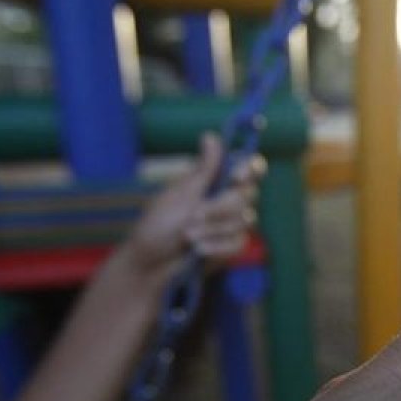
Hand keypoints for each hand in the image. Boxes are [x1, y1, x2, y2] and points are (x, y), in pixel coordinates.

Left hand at [124, 134, 265, 280]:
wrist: (150, 265)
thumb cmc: (158, 226)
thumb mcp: (180, 194)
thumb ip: (204, 170)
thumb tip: (211, 135)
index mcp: (215, 181)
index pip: (249, 168)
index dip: (250, 169)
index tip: (236, 178)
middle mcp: (227, 199)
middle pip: (248, 194)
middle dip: (219, 208)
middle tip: (192, 217)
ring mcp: (231, 224)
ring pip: (245, 220)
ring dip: (213, 229)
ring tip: (187, 236)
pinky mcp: (232, 246)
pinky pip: (239, 242)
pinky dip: (217, 246)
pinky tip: (198, 251)